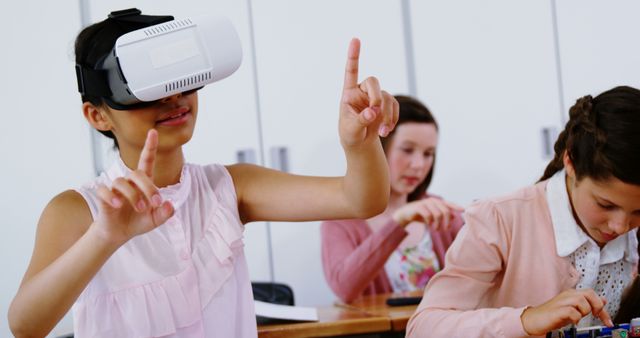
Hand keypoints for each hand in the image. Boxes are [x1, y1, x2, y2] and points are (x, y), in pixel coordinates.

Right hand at [93, 129, 173, 245]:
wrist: (119, 233)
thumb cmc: (138, 221)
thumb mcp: (156, 220)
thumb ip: (165, 213)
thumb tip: (170, 205)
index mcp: (144, 182)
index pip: (147, 160)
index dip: (150, 146)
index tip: (153, 132)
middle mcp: (130, 181)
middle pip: (137, 173)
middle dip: (149, 188)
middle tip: (155, 203)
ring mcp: (115, 188)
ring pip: (122, 182)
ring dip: (134, 196)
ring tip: (141, 209)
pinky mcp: (103, 196)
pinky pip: (105, 190)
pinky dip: (111, 197)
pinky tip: (117, 205)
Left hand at [339, 38, 398, 147]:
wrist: (361, 143)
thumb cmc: (350, 134)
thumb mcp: (350, 130)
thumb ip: (360, 120)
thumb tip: (372, 113)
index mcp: (349, 93)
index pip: (351, 71)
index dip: (353, 56)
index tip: (355, 39)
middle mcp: (362, 91)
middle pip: (373, 81)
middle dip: (376, 98)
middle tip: (374, 113)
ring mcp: (375, 97)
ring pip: (386, 97)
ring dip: (386, 115)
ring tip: (382, 132)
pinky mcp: (386, 104)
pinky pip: (394, 106)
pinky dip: (392, 118)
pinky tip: (387, 130)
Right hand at [392, 197, 463, 229]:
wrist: (406, 213)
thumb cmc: (421, 214)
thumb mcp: (433, 215)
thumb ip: (444, 215)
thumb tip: (455, 217)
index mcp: (437, 202)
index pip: (449, 204)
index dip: (457, 206)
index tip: (464, 210)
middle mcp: (433, 201)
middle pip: (445, 211)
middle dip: (447, 222)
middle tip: (445, 229)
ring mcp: (426, 203)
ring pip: (438, 214)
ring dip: (438, 224)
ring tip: (436, 229)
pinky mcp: (419, 207)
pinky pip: (428, 215)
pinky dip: (430, 222)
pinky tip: (429, 224)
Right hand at [520, 289, 612, 335]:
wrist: (533, 320)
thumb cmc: (552, 315)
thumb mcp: (573, 310)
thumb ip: (587, 304)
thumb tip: (602, 300)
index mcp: (571, 294)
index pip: (593, 295)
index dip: (603, 309)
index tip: (608, 321)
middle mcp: (567, 295)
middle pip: (589, 293)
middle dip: (597, 306)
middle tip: (594, 316)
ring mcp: (561, 301)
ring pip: (582, 301)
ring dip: (584, 312)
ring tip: (578, 318)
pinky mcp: (557, 310)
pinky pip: (572, 311)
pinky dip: (575, 318)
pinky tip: (571, 321)